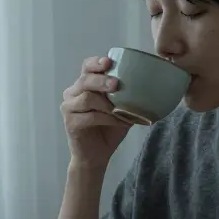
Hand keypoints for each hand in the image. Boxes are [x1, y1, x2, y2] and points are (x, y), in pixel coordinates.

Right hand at [61, 56, 130, 170]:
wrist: (96, 156)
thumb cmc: (108, 130)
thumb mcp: (121, 109)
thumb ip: (127, 96)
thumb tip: (149, 85)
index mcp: (84, 85)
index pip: (86, 67)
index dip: (96, 63)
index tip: (108, 62)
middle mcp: (72, 93)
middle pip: (85, 80)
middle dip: (102, 80)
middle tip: (116, 84)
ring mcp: (69, 108)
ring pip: (86, 98)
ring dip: (105, 103)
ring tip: (118, 109)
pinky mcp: (70, 123)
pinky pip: (88, 116)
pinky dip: (105, 118)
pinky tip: (116, 121)